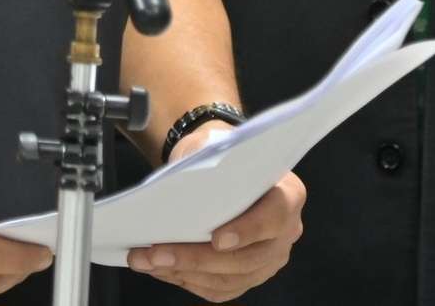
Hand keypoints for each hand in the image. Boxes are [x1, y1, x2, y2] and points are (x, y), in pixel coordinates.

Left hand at [127, 127, 304, 302]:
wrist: (221, 166)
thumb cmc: (220, 154)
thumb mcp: (213, 145)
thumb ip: (205, 163)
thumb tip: (176, 189)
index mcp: (287, 195)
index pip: (274, 217)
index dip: (247, 231)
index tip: (216, 239)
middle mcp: (286, 232)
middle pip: (247, 258)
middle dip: (196, 259)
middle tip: (156, 254)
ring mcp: (270, 258)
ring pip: (230, 278)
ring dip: (184, 273)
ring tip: (147, 261)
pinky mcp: (251, 275)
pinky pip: (222, 288)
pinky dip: (188, 281)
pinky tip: (161, 269)